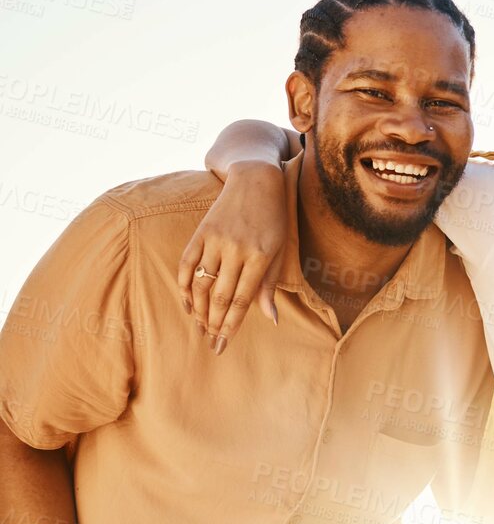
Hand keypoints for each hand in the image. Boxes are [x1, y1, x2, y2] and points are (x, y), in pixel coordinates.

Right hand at [178, 160, 289, 351]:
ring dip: (199, 309)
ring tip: (200, 327)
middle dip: (214, 323)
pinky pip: (186, 264)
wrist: (256, 180)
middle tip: (211, 342)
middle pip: (220, 296)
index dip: (231, 325)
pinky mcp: (200, 232)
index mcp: (259, 257)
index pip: (242, 300)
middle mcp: (235, 250)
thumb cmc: (274, 219)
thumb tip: (270, 318)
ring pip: (201, 283)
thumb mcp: (279, 250)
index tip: (223, 344)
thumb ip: (269, 284)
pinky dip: (184, 285)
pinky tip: (187, 302)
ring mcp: (215, 240)